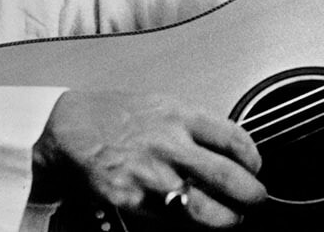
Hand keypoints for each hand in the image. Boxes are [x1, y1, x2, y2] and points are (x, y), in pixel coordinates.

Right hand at [33, 90, 265, 228]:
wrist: (67, 128)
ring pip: (202, 207)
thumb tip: (228, 148)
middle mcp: (170, 144)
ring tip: (233, 219)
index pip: (234, 138)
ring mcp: (151, 175)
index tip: (256, 167)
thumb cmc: (113, 114)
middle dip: (250, 194)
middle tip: (256, 199)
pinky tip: (196, 225)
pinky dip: (188, 226)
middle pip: (227, 176)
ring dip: (225, 219)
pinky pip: (169, 221)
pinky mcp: (130, 200)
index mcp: (181, 115)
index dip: (253, 158)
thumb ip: (195, 127)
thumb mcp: (162, 105)